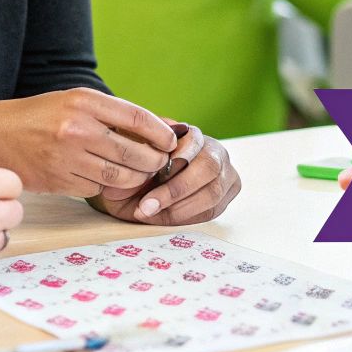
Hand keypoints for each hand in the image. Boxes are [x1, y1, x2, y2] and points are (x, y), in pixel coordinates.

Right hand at [0, 88, 177, 196]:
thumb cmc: (39, 116)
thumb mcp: (74, 101)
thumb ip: (109, 114)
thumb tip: (154, 131)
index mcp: (83, 102)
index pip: (136, 118)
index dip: (160, 132)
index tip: (171, 141)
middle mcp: (77, 128)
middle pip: (134, 152)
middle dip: (154, 161)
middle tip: (160, 163)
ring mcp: (68, 157)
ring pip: (119, 176)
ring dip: (135, 178)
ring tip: (139, 174)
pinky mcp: (60, 181)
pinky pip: (97, 188)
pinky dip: (105, 186)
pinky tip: (103, 178)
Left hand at [92, 124, 241, 224]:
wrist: (140, 185)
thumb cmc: (135, 168)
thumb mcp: (128, 158)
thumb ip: (130, 159)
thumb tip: (126, 177)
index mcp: (192, 133)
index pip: (193, 143)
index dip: (172, 163)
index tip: (148, 178)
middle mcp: (214, 150)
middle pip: (208, 168)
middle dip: (175, 190)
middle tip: (146, 207)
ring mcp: (224, 173)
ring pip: (212, 193)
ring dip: (178, 208)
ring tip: (150, 214)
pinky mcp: (226, 196)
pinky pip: (212, 210)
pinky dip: (186, 217)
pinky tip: (163, 218)